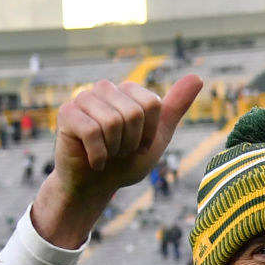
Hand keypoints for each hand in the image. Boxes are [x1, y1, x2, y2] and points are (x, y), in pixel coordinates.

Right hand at [33, 75, 202, 247]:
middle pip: (134, 112)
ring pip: (113, 121)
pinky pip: (91, 131)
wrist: (97, 187)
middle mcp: (105, 89)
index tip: (139, 144)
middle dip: (132, 142)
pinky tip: (94, 161)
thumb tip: (197, 77)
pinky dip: (98, 155)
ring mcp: (83, 99)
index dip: (149, 133)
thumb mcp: (157, 136)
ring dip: (114, 149)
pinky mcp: (66, 114)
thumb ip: (175, 108)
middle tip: (120, 152)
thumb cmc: (126, 162)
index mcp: (127, 92)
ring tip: (107, 153)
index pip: (152, 104)